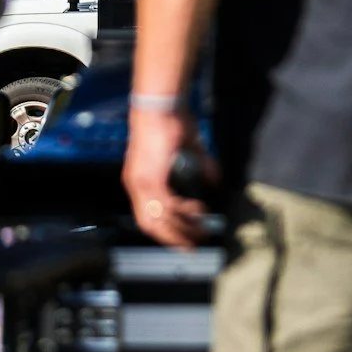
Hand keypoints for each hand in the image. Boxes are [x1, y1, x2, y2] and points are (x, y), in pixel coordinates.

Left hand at [124, 107, 217, 248]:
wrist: (159, 106)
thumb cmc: (170, 120)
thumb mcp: (188, 147)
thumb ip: (202, 165)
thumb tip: (214, 180)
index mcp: (140, 179)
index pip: (148, 216)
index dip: (165, 230)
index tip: (183, 239)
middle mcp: (137, 185)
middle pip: (151, 225)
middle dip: (174, 238)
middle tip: (193, 245)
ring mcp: (142, 183)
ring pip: (159, 220)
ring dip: (182, 228)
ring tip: (201, 230)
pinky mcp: (151, 179)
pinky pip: (167, 206)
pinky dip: (184, 212)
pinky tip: (198, 210)